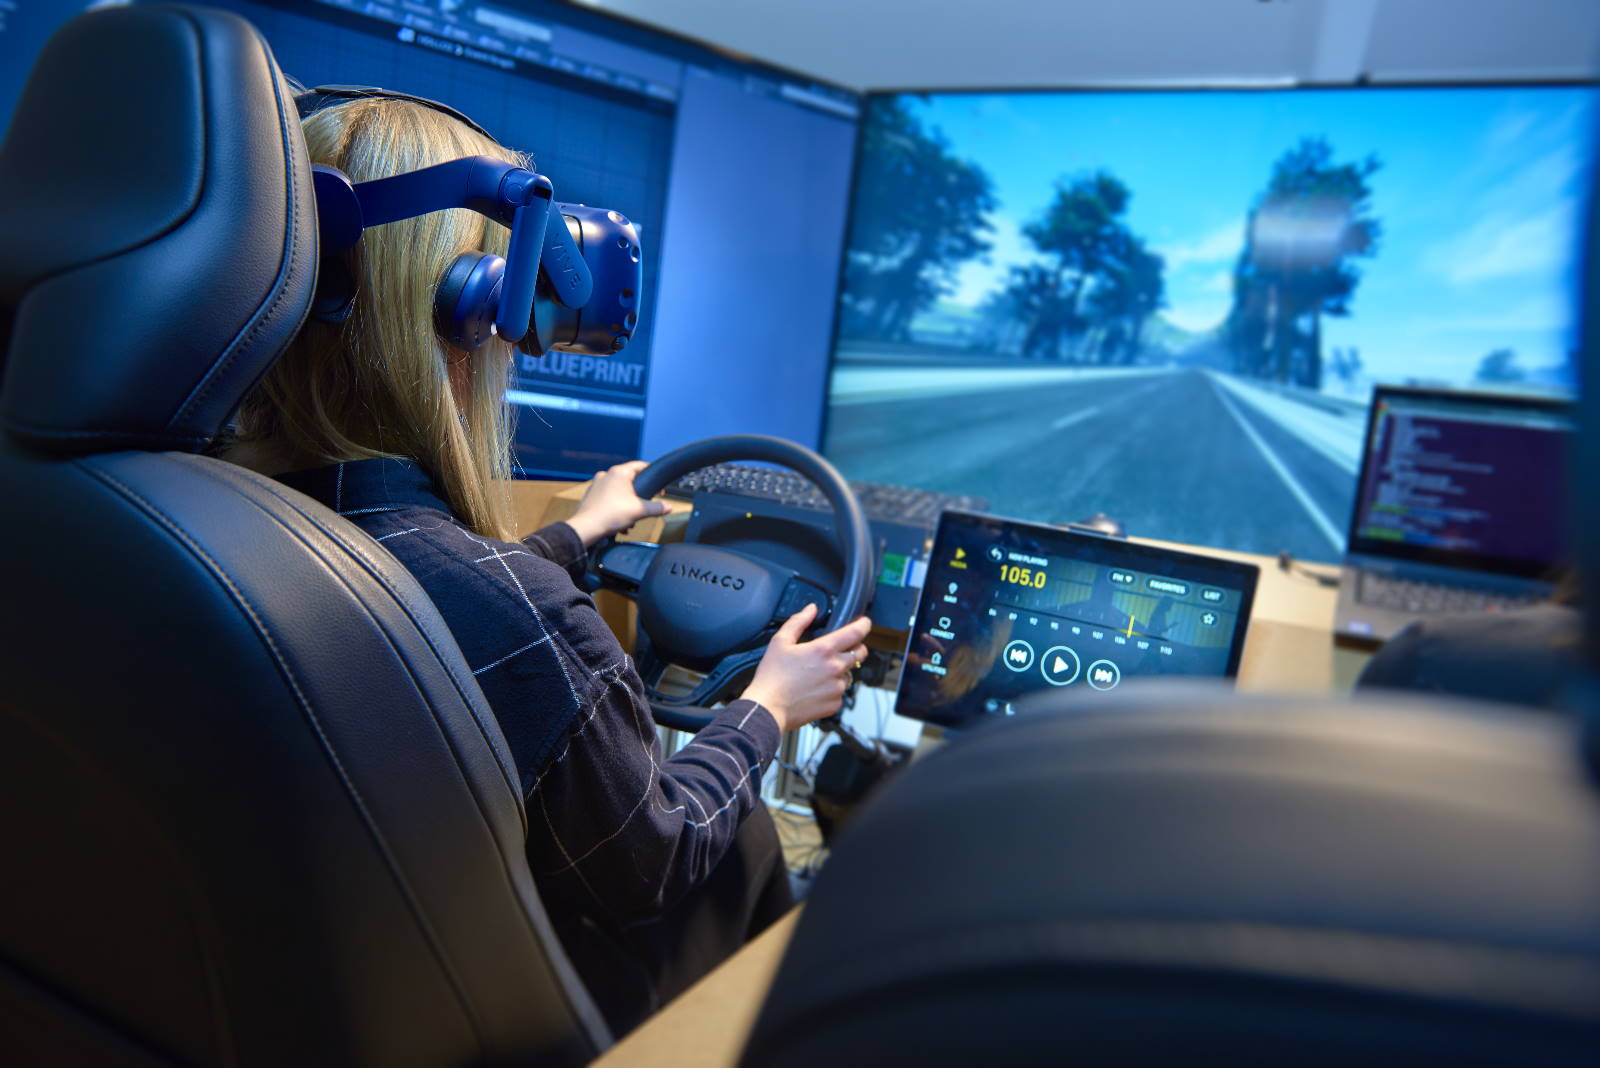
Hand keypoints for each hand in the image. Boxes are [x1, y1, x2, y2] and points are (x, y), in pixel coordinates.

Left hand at [566, 460, 669, 547]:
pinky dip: (616, 508)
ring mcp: (597, 485)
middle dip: (638, 496)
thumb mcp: (640, 511)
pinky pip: (608, 499)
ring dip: (627, 505)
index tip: (659, 486)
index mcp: (619, 473)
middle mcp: (606, 475)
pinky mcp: (591, 496)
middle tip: (644, 505)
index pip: (640, 466)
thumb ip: (657, 508)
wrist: (587, 527)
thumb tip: (668, 507)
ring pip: (619, 492)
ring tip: (630, 519)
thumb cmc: (610, 515)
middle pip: (630, 481)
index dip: (652, 475)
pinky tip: (619, 522)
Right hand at [741, 603, 872, 732]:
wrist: (768, 709)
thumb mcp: (780, 642)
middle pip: (860, 653)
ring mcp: (837, 687)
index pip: (856, 633)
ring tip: (819, 673)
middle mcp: (835, 668)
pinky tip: (816, 688)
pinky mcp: (835, 703)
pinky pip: (841, 692)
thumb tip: (811, 610)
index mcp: (823, 650)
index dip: (864, 624)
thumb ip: (798, 621)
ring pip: (850, 673)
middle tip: (841, 648)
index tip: (864, 623)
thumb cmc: (772, 677)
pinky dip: (833, 688)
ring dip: (841, 670)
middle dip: (855, 647)